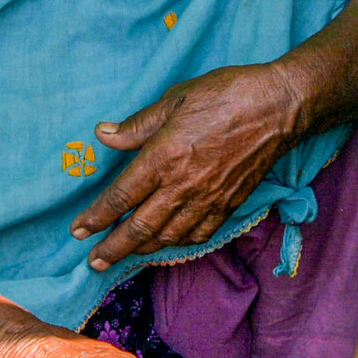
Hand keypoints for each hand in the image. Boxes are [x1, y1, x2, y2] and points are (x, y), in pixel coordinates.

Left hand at [72, 61, 307, 268]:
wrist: (278, 108)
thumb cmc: (226, 94)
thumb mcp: (174, 100)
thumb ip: (138, 125)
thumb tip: (103, 135)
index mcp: (163, 157)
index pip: (121, 197)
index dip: (97, 217)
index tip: (79, 231)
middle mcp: (182, 185)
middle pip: (140, 227)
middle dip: (113, 248)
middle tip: (93, 262)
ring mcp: (208, 198)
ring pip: (168, 236)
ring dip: (143, 249)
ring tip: (126, 255)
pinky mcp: (229, 204)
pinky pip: (199, 234)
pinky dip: (180, 243)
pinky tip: (170, 242)